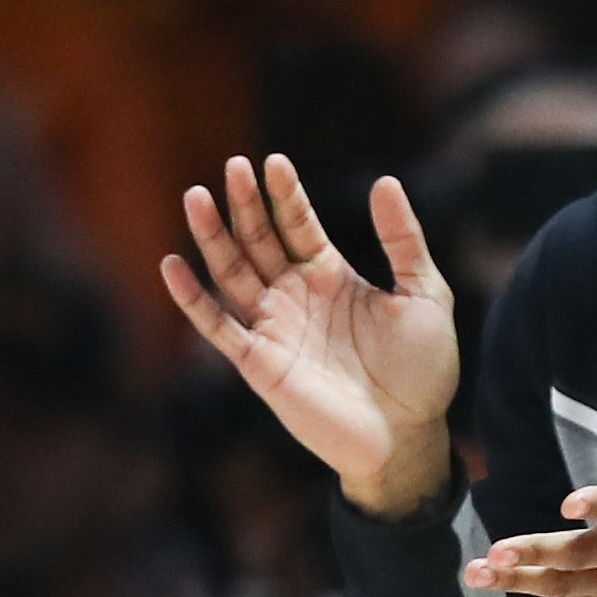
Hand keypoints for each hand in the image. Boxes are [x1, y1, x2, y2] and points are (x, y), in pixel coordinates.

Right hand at [164, 153, 459, 514]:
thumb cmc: (423, 370)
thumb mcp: (425, 293)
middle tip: (234, 166)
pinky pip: (217, 327)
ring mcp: (274, 328)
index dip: (285, 194)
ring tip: (197, 195)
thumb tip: (385, 181)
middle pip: (259, 240)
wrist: (410, 435)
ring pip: (232, 272)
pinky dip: (192, 298)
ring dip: (213, 236)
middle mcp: (296, 297)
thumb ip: (403, 240)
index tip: (273, 161)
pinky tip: (172, 265)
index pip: (298, 224)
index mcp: (330, 276)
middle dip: (245, 204)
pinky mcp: (260, 363)